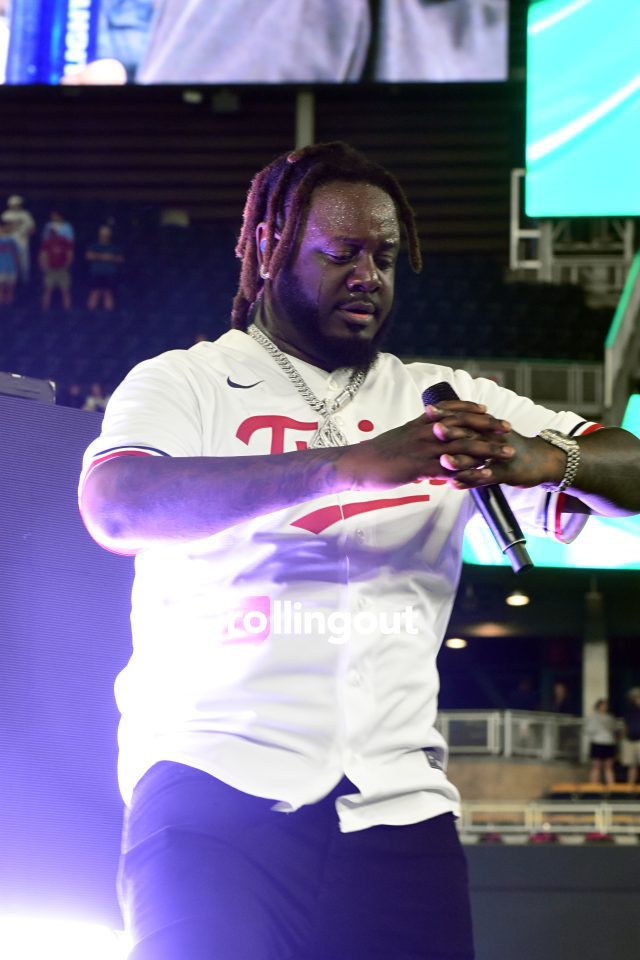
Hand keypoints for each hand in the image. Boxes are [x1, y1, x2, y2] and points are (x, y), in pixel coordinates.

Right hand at [339, 400, 515, 489]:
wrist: (357, 464)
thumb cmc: (376, 453)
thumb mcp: (398, 437)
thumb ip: (416, 434)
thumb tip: (427, 434)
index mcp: (419, 423)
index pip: (449, 410)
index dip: (470, 409)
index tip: (487, 410)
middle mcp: (424, 432)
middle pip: (462, 425)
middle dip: (487, 426)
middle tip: (507, 428)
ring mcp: (423, 449)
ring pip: (462, 446)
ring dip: (487, 449)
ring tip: (505, 453)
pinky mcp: (420, 468)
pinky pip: (451, 470)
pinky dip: (470, 472)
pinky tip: (485, 476)